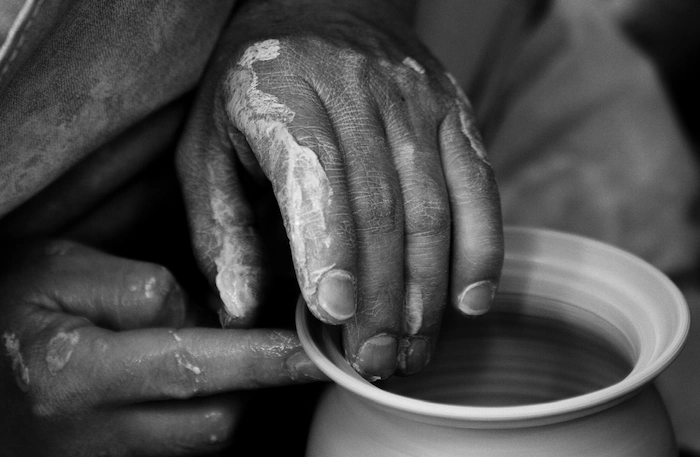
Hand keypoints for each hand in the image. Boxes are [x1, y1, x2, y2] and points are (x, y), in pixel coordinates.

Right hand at [0, 240, 323, 455]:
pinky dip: (201, 411)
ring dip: (227, 394)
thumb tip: (208, 314)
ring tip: (218, 352)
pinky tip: (190, 380)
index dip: (260, 357)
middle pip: (212, 420)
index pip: (192, 367)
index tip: (310, 349)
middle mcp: (92, 435)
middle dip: (249, 379)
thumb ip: (138, 288)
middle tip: (267, 340)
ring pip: (202, 440)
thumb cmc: (9, 306)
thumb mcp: (58, 271)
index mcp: (73, 376)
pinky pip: (180, 448)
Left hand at [177, 1, 503, 379]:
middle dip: (380, 296)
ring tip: (412, 350)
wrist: (318, 6)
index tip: (333, 316)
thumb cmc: (253, 88)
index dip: (328, 248)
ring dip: (427, 290)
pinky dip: (481, 248)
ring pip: (434, 206)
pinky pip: (479, 186)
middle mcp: (360, 90)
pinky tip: (471, 302)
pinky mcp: (455, 111)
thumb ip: (219, 225)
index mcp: (286, 92)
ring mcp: (417, 99)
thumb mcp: (206, 144)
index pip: (316, 176)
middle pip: (382, 207)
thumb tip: (239, 309)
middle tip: (373, 360)